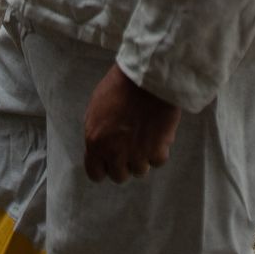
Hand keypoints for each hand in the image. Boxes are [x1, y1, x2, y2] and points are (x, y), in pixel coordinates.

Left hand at [83, 64, 180, 183]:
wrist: (146, 77)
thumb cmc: (119, 86)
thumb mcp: (96, 109)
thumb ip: (97, 132)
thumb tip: (100, 146)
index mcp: (95, 142)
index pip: (95, 173)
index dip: (104, 167)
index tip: (111, 160)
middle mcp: (114, 152)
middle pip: (119, 176)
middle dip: (125, 164)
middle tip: (131, 147)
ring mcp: (136, 153)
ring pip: (140, 170)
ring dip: (143, 157)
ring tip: (146, 137)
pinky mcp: (157, 149)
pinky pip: (158, 161)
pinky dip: (160, 150)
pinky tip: (158, 134)